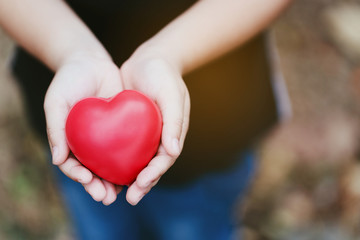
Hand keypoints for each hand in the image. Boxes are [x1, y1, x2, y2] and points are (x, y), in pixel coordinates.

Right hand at [44, 53, 123, 204]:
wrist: (90, 61)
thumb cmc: (68, 80)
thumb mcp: (56, 102)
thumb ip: (55, 129)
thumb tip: (57, 160)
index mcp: (70, 141)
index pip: (73, 164)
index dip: (78, 175)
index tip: (86, 179)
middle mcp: (89, 142)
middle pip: (94, 170)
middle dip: (99, 186)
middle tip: (106, 197)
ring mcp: (107, 136)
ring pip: (112, 163)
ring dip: (116, 180)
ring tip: (122, 192)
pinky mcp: (124, 127)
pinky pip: (128, 146)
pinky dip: (132, 159)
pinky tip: (139, 169)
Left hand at [120, 46, 190, 204]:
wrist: (149, 58)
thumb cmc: (163, 75)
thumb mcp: (171, 94)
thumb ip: (174, 121)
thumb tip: (173, 151)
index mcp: (172, 133)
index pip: (165, 158)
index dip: (155, 173)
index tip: (141, 183)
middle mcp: (159, 137)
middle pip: (151, 165)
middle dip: (143, 184)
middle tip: (130, 198)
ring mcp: (145, 133)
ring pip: (136, 161)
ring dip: (129, 178)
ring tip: (115, 192)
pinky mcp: (130, 128)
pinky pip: (123, 147)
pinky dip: (116, 160)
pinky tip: (104, 170)